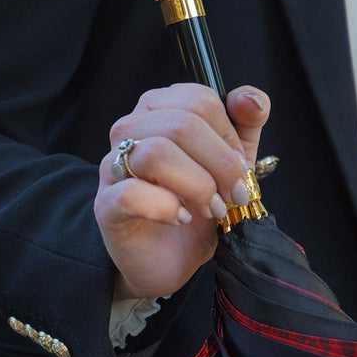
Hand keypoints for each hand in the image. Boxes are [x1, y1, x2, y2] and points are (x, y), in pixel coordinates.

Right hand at [94, 83, 269, 299]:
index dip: (228, 134)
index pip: (198, 100)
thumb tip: (250, 98)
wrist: (170, 258)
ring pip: (155, 153)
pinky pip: (131, 194)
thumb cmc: (196, 204)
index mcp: (158, 110)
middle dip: (221, 164)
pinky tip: (182, 218)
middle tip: (234, 195)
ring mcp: (112, 167)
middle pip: (181, 125)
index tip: (240, 166)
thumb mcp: (232, 161)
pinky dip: (166, 207)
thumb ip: (245, 125)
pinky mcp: (106, 205)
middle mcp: (129, 130)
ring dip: (197, 186)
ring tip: (211, 208)